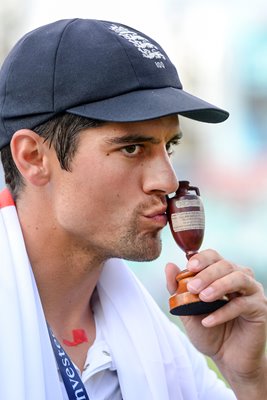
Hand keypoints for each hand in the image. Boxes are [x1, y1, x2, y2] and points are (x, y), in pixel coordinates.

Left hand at [165, 249, 266, 397]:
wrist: (226, 357)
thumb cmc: (208, 330)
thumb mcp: (187, 310)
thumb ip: (177, 288)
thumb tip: (169, 266)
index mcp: (222, 273)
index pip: (214, 256)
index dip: (202, 258)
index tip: (189, 267)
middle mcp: (239, 278)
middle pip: (225, 265)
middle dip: (207, 274)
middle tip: (193, 287)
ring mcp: (251, 291)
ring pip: (238, 278)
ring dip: (218, 286)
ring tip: (203, 298)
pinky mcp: (260, 308)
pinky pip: (242, 304)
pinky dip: (223, 312)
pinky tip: (208, 321)